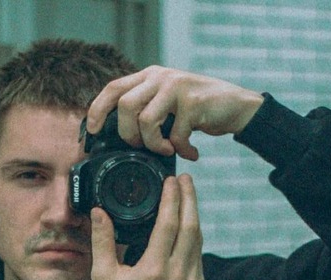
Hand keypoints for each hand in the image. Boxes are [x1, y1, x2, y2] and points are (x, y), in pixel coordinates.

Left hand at [87, 66, 263, 160]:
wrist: (237, 106)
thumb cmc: (197, 111)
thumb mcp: (167, 105)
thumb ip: (146, 110)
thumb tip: (119, 139)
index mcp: (149, 77)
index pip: (113, 88)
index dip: (98, 110)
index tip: (93, 131)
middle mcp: (160, 77)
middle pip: (125, 106)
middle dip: (128, 135)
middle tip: (142, 147)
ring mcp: (177, 87)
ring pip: (146, 120)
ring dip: (154, 145)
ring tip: (167, 151)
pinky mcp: (193, 102)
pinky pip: (175, 134)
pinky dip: (180, 150)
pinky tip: (189, 152)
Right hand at [91, 174, 203, 279]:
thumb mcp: (103, 275)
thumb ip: (103, 241)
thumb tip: (98, 212)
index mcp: (153, 270)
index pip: (169, 224)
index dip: (173, 198)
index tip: (173, 181)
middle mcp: (177, 276)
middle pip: (192, 227)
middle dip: (190, 200)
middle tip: (187, 180)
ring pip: (199, 242)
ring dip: (195, 218)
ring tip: (188, 200)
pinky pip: (199, 259)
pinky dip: (194, 241)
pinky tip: (187, 231)